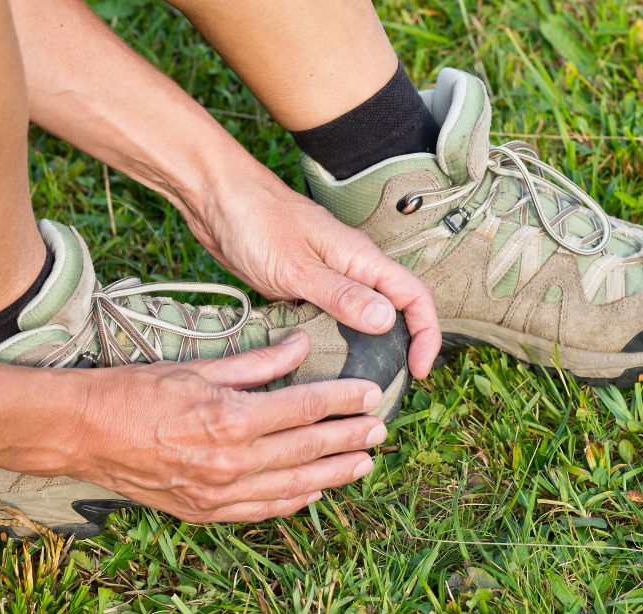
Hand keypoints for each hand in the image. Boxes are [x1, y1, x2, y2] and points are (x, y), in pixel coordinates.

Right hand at [69, 332, 386, 522]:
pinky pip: (264, 510)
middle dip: (349, 438)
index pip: (304, 409)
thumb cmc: (134, 393)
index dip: (342, 401)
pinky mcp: (206, 512)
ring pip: (294, 486)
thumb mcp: (198, 366)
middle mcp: (230, 463)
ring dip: (334, 474)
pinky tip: (317, 491)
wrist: (81, 435)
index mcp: (230, 419)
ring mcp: (219, 493)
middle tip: (380, 429)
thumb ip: (256, 361)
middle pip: (308, 449)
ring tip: (364, 463)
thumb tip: (300, 345)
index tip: (369, 394)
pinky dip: (295, 501)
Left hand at [180, 156, 440, 378]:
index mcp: (361, 259)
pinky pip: (331, 317)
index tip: (419, 370)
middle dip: (402, 347)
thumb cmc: (255, 221)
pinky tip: (320, 364)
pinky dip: (333, 341)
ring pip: (362, 317)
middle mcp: (352, 268)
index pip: (415, 296)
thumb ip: (341, 295)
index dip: (426, 334)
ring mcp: (329, 277)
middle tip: (389, 385)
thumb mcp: (297, 267)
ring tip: (357, 384)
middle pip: (395, 310)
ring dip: (367, 349)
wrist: (216, 199)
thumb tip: (387, 320)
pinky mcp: (305, 286)